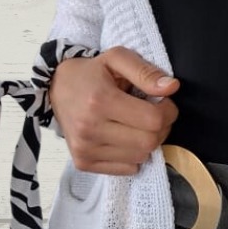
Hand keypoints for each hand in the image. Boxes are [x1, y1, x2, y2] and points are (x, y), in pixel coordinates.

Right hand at [49, 45, 180, 175]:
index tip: (163, 102)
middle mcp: (89, 129)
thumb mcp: (118, 59)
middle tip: (153, 114)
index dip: (168, 111)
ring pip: (140, 157)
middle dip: (161, 128)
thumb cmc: (91, 72)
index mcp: (100, 100)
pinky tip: (125, 138)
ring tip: (136, 125)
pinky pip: (127, 169)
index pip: (153, 120)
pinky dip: (134, 155)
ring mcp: (85, 149)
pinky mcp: (83, 162)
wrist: (56, 87)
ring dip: (147, 142)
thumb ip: (145, 72)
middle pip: (148, 142)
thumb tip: (172, 87)